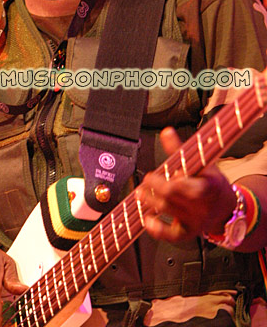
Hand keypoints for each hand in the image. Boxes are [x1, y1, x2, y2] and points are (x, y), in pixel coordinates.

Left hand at [136, 127, 236, 241]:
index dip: (177, 180)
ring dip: (150, 200)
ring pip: (169, 210)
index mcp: (209, 186)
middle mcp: (202, 205)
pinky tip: (147, 220)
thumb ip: (181, 149)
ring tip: (140, 192)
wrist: (227, 209)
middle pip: (174, 196)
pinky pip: (172, 235)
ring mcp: (195, 220)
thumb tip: (166, 132)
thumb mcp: (203, 164)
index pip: (193, 186)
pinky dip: (158, 230)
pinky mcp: (188, 232)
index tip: (167, 172)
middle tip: (147, 178)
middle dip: (156, 186)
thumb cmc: (212, 182)